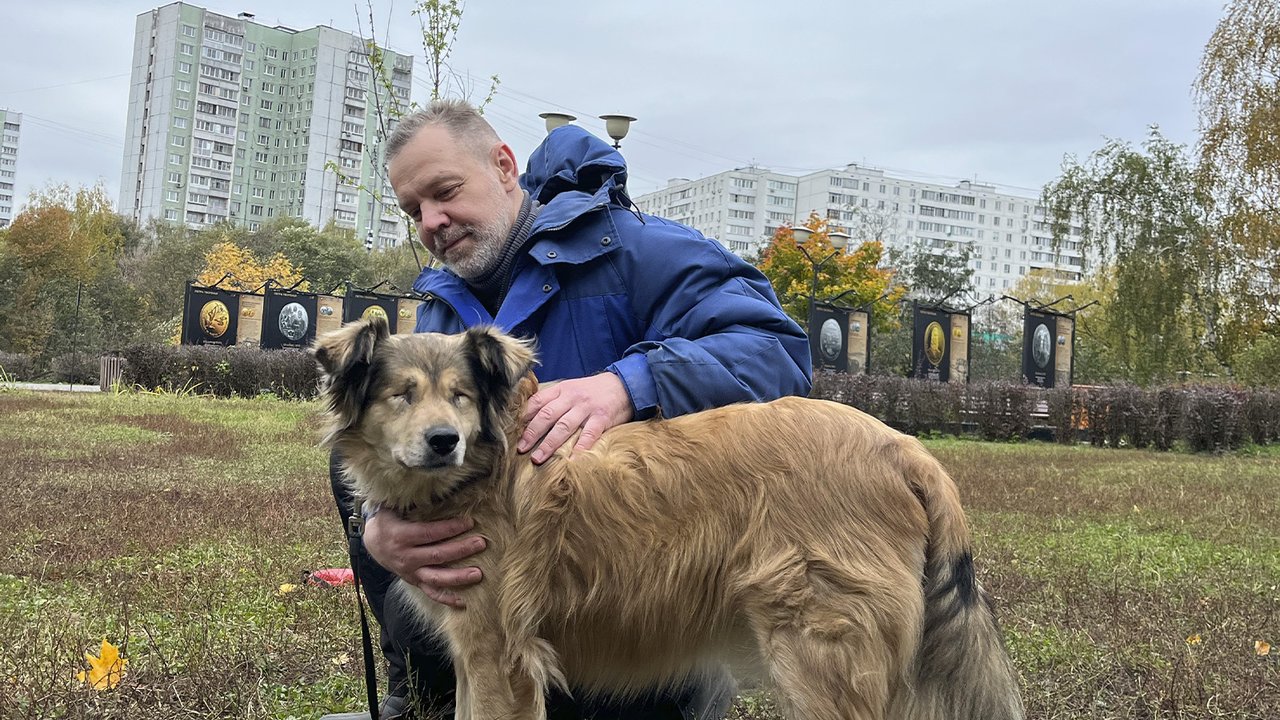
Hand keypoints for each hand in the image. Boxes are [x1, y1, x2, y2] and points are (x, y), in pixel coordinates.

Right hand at [363, 510, 486, 607]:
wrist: (373, 542)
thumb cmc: (389, 520)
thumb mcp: (394, 507)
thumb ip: (413, 501)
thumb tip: (435, 486)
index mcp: (401, 536)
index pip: (430, 533)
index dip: (450, 528)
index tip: (470, 522)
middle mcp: (406, 557)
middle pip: (437, 555)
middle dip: (461, 549)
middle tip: (481, 543)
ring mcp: (411, 572)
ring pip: (436, 578)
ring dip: (458, 577)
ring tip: (478, 574)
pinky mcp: (414, 582)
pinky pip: (431, 593)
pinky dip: (447, 599)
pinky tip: (464, 602)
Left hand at [518, 372, 632, 463]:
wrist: (624, 385)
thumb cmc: (593, 391)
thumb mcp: (572, 389)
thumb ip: (554, 400)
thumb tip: (530, 418)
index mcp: (562, 389)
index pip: (538, 402)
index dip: (524, 417)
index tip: (513, 431)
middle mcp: (572, 397)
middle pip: (547, 415)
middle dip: (532, 433)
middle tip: (521, 449)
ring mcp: (587, 408)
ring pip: (564, 426)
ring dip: (549, 444)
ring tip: (538, 458)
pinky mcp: (602, 418)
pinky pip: (589, 435)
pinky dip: (580, 449)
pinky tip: (571, 461)